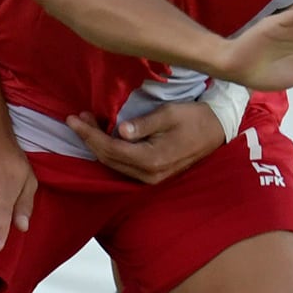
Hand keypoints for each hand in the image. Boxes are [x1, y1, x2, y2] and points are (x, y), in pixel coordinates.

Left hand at [67, 101, 225, 185]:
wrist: (217, 130)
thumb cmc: (195, 118)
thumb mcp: (169, 115)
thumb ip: (143, 124)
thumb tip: (120, 130)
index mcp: (153, 159)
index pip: (112, 149)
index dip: (90, 134)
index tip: (74, 119)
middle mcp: (149, 174)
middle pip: (108, 159)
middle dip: (89, 139)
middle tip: (76, 118)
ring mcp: (150, 178)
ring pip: (113, 164)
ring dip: (97, 145)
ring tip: (86, 123)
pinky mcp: (152, 174)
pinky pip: (123, 165)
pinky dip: (109, 150)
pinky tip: (103, 136)